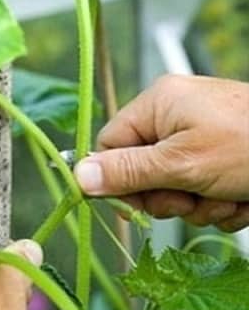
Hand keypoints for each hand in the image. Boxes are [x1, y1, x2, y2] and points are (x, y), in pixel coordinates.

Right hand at [74, 74, 248, 230]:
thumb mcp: (183, 164)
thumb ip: (127, 172)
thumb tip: (76, 176)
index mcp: (158, 104)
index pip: (109, 146)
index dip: (118, 180)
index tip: (138, 204)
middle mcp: (175, 116)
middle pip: (141, 173)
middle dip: (169, 197)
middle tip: (193, 198)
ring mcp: (202, 136)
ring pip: (175, 188)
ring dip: (200, 205)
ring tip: (228, 196)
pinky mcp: (224, 157)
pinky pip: (202, 191)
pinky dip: (221, 203)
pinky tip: (242, 198)